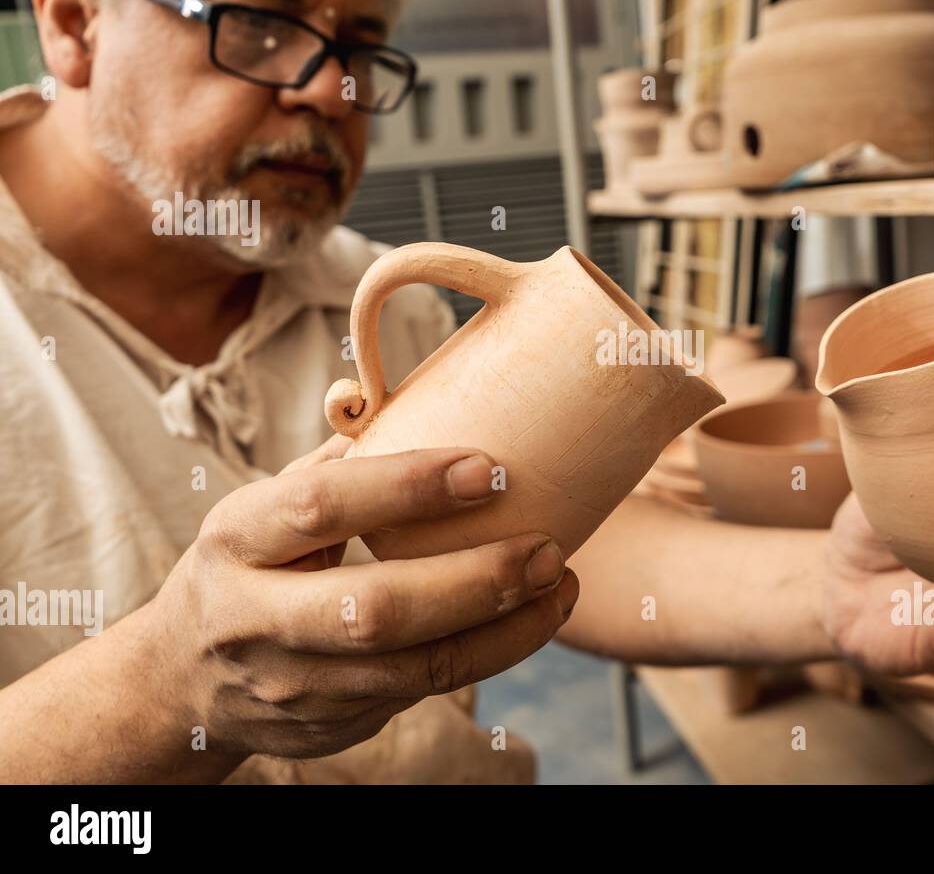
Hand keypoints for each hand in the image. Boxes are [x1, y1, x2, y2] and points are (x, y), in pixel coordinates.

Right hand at [145, 441, 577, 765]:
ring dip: (503, 630)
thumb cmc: (251, 565)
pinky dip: (487, 655)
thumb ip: (337, 465)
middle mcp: (254, 619)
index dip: (409, 487)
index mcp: (237, 538)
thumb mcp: (264, 508)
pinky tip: (530, 619)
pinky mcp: (327, 728)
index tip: (489, 468)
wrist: (183, 683)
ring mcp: (290, 685)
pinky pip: (421, 693)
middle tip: (546, 547)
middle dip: (474, 580)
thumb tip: (429, 397)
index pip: (322, 506)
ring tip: (559, 585)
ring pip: (412, 669)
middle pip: (374, 610)